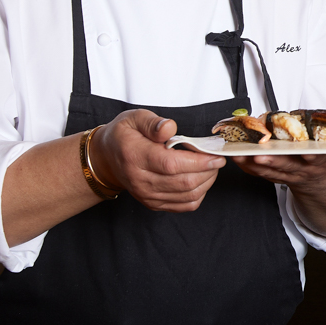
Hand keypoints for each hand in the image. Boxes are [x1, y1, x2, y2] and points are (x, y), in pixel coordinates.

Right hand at [90, 108, 224, 212]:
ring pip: (187, 196)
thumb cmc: (124, 135)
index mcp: (135, 156)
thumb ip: (154, 123)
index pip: (171, 164)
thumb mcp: (135, 118)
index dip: (199, 161)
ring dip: (207, 182)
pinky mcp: (153, 204)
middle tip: (218, 158)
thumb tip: (170, 128)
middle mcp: (140, 180)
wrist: (107, 158)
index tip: (216, 155)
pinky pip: (184, 206)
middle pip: (183, 182)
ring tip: (212, 167)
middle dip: (208, 171)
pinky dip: (199, 194)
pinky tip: (202, 180)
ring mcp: (146, 195)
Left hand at [233, 150, 325, 191]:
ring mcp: (291, 174)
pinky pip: (259, 174)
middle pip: (290, 165)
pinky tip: (236, 157)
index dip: (312, 154)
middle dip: (275, 160)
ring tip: (240, 152)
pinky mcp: (276, 176)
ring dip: (254, 163)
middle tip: (260, 153)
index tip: (305, 150)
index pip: (319, 156)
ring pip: (271, 170)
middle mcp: (307, 169)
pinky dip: (247, 166)